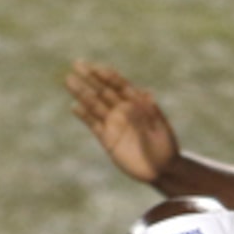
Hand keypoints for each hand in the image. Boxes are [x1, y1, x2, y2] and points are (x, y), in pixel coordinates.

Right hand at [66, 62, 181, 185]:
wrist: (161, 169)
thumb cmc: (165, 146)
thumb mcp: (160, 127)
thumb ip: (151, 111)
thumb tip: (147, 93)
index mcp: (136, 103)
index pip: (119, 84)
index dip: (107, 75)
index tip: (96, 67)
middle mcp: (122, 110)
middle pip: (103, 90)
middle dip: (90, 77)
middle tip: (76, 64)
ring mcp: (113, 123)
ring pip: (94, 104)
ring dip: (82, 93)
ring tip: (69, 80)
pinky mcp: (107, 139)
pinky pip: (93, 124)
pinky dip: (84, 115)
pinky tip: (74, 106)